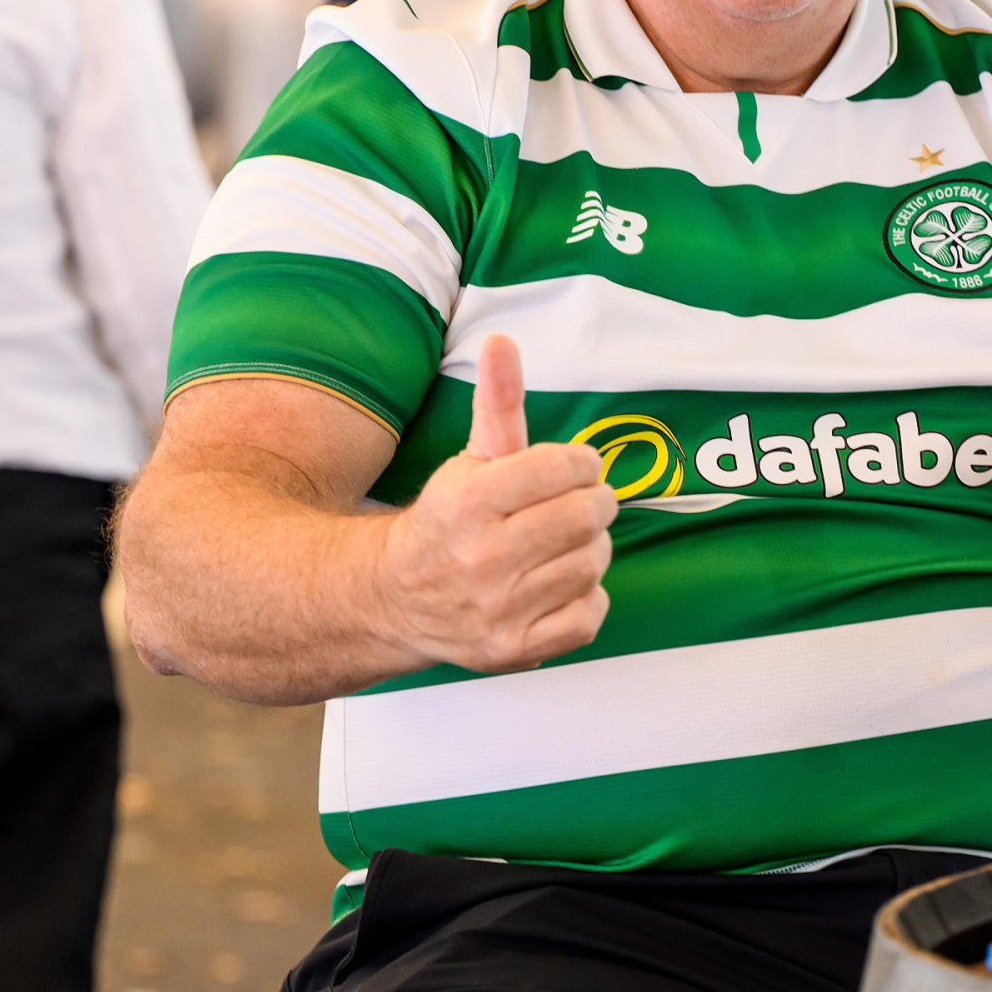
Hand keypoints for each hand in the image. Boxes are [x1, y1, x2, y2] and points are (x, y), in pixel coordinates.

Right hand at [375, 334, 614, 673]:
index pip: (564, 467)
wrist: (397, 598)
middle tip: (580, 503)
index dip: (580, 464)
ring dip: (591, 549)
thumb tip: (504, 341)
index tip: (573, 468)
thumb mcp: (471, 457)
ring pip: (592, 563)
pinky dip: (586, 598)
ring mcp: (498, 609)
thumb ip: (497, 400)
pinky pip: (589, 616)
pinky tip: (558, 584)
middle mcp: (480, 558)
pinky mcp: (514, 650)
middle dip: (593, 503)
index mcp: (469, 501)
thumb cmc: (450, 520)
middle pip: (586, 516)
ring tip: (566, 543)